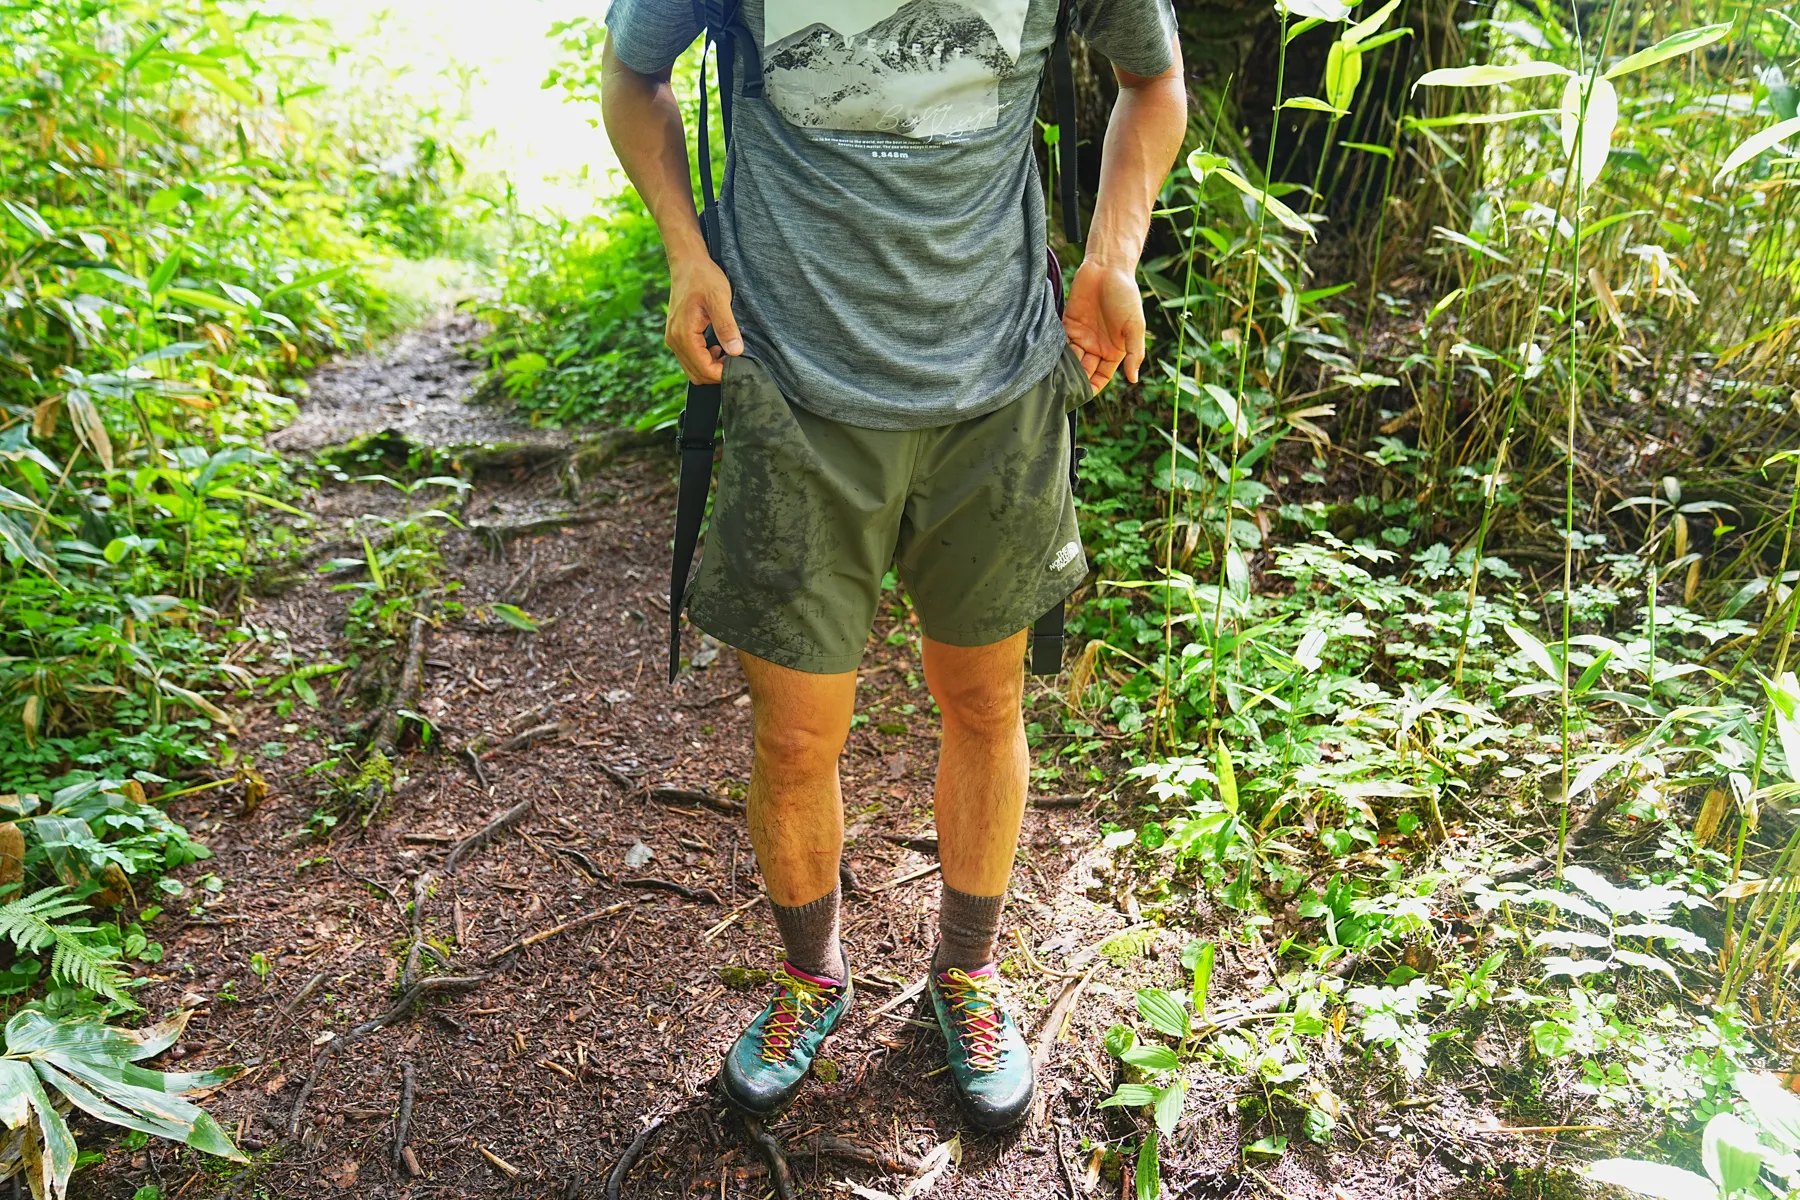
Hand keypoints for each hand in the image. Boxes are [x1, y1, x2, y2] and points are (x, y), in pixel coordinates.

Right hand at [666, 256, 743, 383]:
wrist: (688, 263)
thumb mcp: (719, 299)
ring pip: (692, 369)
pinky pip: (689, 358)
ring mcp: (673, 338)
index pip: (703, 369)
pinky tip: (718, 347)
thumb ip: (727, 326)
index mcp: (683, 334)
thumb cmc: (703, 277)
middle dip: (717, 373)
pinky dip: (704, 359)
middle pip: (696, 374)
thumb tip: (736, 351)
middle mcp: (674, 340)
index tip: (741, 365)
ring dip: (711, 367)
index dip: (723, 373)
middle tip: (737, 361)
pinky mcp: (676, 335)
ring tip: (728, 352)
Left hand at [1062, 260, 1145, 394]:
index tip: (1081, 397)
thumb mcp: (1135, 326)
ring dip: (1062, 370)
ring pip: (1070, 360)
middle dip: (1074, 381)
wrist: (1107, 267)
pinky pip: (1060, 343)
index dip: (1092, 388)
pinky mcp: (1068, 324)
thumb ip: (1135, 353)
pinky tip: (1046, 362)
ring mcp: (1082, 336)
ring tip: (1052, 380)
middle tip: (1061, 392)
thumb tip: (1133, 380)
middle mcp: (1097, 346)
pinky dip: (1054, 353)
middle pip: (1083, 371)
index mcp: (1114, 351)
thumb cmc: (1126, 295)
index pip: (1101, 377)